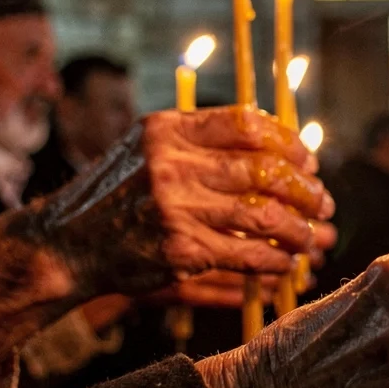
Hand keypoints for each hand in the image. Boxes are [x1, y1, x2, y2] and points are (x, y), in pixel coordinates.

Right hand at [0, 109, 337, 356]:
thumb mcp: (146, 148)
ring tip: (312, 237)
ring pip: (262, 215)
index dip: (288, 142)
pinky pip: (246, 254)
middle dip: (305, 189)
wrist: (65, 243)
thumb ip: (199, 139)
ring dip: (299, 228)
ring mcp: (174, 209)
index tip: (309, 161)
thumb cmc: (115, 194)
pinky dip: (274, 260)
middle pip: (263, 170)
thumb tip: (273, 143)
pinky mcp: (179, 250)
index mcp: (167, 130)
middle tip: (323, 202)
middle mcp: (171, 164)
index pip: (247, 125)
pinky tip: (285, 263)